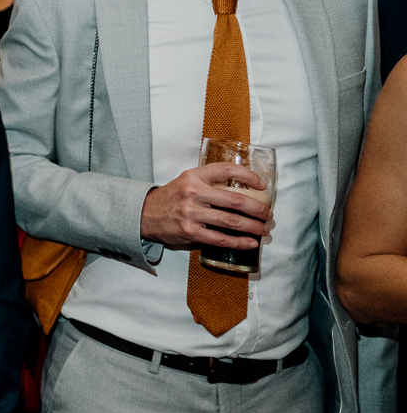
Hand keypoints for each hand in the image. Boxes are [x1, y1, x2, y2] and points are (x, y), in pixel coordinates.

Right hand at [139, 163, 268, 250]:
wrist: (145, 214)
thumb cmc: (171, 197)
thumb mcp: (186, 180)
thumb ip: (209, 181)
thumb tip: (243, 189)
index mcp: (193, 176)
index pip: (226, 170)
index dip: (248, 176)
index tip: (262, 185)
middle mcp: (193, 193)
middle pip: (235, 200)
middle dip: (257, 208)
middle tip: (268, 214)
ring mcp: (191, 214)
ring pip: (231, 221)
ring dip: (253, 227)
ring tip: (263, 229)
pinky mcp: (191, 232)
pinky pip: (221, 239)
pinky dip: (239, 242)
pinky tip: (250, 243)